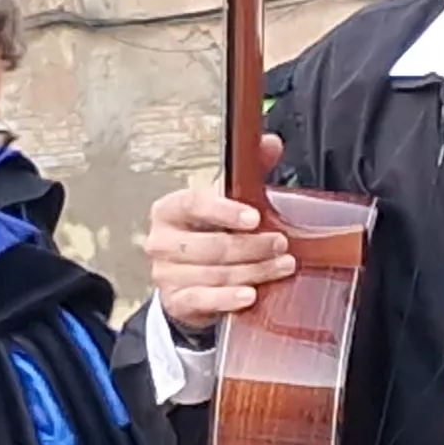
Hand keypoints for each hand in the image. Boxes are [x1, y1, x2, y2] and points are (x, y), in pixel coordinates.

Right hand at [145, 135, 293, 331]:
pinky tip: (250, 295)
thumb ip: (249, 171)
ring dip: (254, 271)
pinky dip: (229, 298)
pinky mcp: (175, 301)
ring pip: (215, 273)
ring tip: (282, 266)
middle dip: (253, 245)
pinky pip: (204, 300)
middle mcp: (161, 241)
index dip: (224, 210)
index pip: (194, 205)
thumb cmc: (210, 235)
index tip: (255, 217)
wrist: (189, 282)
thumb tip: (271, 143)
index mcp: (170, 210)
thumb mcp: (227, 203)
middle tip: (282, 244)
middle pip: (211, 245)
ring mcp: (165, 274)